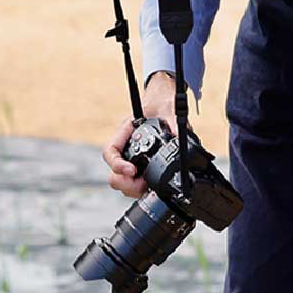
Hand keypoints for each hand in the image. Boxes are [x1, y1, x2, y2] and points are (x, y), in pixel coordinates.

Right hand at [102, 73, 177, 198]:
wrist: (165, 103)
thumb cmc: (162, 103)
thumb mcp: (169, 110)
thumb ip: (174, 123)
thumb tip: (182, 138)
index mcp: (125, 132)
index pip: (110, 151)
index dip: (117, 164)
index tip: (131, 170)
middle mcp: (126, 148)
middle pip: (114, 174)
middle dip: (127, 184)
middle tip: (143, 185)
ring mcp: (132, 159)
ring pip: (123, 182)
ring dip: (134, 188)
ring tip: (150, 187)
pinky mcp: (142, 168)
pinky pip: (136, 184)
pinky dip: (143, 189)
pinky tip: (154, 188)